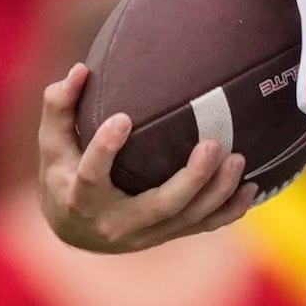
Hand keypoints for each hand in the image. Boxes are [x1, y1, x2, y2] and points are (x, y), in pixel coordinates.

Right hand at [35, 62, 255, 252]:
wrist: (75, 230)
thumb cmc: (63, 174)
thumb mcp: (53, 144)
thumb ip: (60, 106)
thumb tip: (79, 69)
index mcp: (80, 197)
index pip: (92, 174)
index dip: (106, 149)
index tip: (123, 118)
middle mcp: (115, 222)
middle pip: (159, 205)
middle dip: (190, 179)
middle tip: (213, 143)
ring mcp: (144, 234)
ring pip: (187, 218)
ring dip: (217, 191)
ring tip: (239, 159)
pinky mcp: (165, 237)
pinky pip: (202, 227)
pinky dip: (229, 211)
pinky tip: (252, 189)